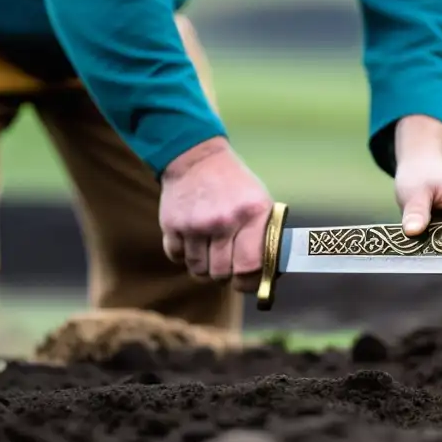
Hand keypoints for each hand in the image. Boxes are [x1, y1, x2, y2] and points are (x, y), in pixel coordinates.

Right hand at [159, 137, 272, 291]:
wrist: (197, 159)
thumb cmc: (235, 186)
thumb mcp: (260, 202)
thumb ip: (264, 236)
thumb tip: (270, 273)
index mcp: (252, 215)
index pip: (250, 266)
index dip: (249, 282)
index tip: (246, 282)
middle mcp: (224, 222)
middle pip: (221, 273)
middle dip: (225, 275)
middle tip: (227, 267)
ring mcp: (195, 224)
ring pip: (198, 269)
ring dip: (204, 268)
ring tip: (209, 254)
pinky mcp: (171, 224)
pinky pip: (177, 257)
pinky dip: (184, 256)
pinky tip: (193, 243)